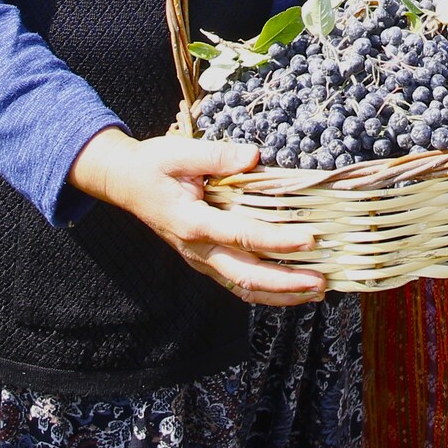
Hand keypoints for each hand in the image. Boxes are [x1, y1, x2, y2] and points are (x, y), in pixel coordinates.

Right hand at [68, 129, 324, 304]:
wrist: (126, 183)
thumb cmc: (153, 165)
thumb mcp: (180, 152)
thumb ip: (217, 156)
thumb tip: (254, 157)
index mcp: (192, 222)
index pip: (241, 235)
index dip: (276, 239)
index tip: (309, 238)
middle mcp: (197, 249)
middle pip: (245, 275)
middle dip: (285, 283)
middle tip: (321, 281)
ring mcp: (199, 259)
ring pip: (243, 288)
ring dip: (280, 294)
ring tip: (316, 292)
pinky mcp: (204, 260)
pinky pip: (236, 284)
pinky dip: (265, 292)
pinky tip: (291, 292)